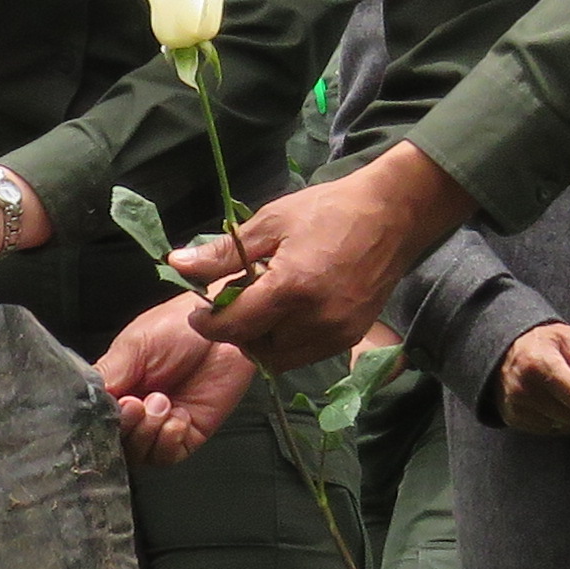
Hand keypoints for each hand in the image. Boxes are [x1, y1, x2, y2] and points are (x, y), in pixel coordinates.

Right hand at [91, 293, 255, 463]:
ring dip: (148, 433)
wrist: (223, 329)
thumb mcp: (133, 345)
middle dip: (127, 427)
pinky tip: (179, 416)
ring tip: (162, 403)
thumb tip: (85, 399)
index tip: (116, 405)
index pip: (97, 418)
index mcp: (117, 387)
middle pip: (116, 442)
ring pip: (140, 453)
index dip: (102, 420)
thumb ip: (108, 374)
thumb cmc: (178, 327)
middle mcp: (137, 409)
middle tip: (137, 404)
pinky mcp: (188, 434)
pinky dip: (169, 440)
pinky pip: (168, 455)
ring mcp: (162, 423)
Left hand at [170, 145, 473, 367]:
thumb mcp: (271, 221)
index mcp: (291, 287)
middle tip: (236, 304)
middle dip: (237, 333)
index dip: (209, 324)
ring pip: (281, 359)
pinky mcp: (350, 337)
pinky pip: (306, 355)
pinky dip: (288, 343)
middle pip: (256, 348)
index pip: (234, 326)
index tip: (200, 312)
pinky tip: (288, 313)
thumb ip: (224, 252)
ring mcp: (336, 332)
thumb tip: (176, 263)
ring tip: (263, 309)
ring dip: (263, 341)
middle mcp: (315, 319)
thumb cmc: (329, 210)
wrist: (392, 214)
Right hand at [496, 320, 569, 435]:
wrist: (501, 351)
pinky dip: (562, 420)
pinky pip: (551, 430)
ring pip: (565, 426)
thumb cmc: (540, 343)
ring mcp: (517, 407)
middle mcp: (524, 388)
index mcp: (539, 364)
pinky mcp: (514, 419)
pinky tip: (559, 403)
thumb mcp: (567, 339)